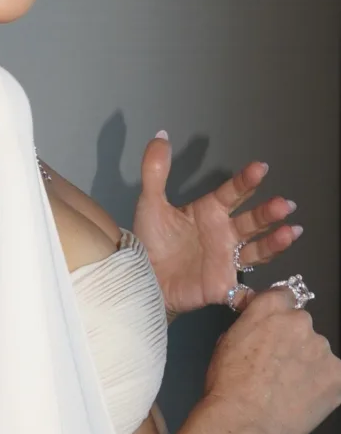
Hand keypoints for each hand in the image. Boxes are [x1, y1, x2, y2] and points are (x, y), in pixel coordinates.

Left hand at [133, 132, 301, 314]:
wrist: (142, 277)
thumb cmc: (151, 240)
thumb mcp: (150, 203)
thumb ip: (155, 171)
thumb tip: (160, 137)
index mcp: (210, 211)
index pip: (232, 193)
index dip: (246, 181)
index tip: (260, 168)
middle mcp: (224, 233)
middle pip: (251, 220)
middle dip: (268, 212)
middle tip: (283, 204)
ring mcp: (227, 260)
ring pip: (257, 250)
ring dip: (274, 243)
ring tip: (291, 232)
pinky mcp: (224, 286)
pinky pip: (245, 293)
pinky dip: (261, 297)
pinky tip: (277, 294)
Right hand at [202, 286, 340, 433]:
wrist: (243, 420)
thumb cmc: (227, 383)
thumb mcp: (227, 340)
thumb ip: (250, 324)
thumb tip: (259, 325)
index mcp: (270, 308)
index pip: (284, 296)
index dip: (279, 313)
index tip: (274, 327)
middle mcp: (300, 321)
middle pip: (302, 326)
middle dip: (293, 341)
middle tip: (277, 366)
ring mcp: (322, 348)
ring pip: (317, 352)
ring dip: (307, 364)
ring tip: (288, 388)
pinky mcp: (337, 376)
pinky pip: (332, 376)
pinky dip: (321, 386)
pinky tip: (304, 399)